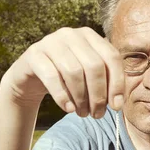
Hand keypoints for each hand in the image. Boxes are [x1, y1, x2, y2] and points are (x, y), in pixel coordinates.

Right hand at [1, 27, 124, 117]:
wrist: (31, 78)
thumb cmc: (66, 79)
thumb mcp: (88, 77)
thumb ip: (106, 83)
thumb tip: (118, 102)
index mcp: (90, 36)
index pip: (112, 57)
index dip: (117, 84)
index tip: (116, 106)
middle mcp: (71, 34)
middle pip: (94, 66)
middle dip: (98, 95)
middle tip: (97, 114)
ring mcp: (51, 41)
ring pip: (74, 71)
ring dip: (81, 98)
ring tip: (82, 113)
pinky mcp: (34, 54)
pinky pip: (52, 76)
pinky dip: (62, 96)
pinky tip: (68, 109)